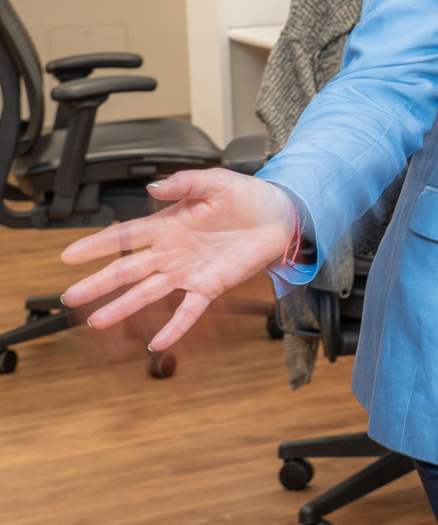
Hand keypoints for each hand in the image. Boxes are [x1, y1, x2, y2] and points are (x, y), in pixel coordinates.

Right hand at [59, 168, 294, 350]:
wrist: (281, 216)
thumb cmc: (248, 197)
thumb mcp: (216, 182)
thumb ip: (184, 183)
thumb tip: (154, 186)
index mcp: (168, 225)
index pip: (124, 236)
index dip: (97, 245)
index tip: (69, 255)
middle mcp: (172, 252)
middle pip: (128, 270)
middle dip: (98, 283)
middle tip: (71, 296)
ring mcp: (188, 271)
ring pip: (148, 293)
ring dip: (123, 307)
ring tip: (97, 321)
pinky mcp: (210, 286)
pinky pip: (188, 311)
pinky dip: (174, 327)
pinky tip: (157, 343)